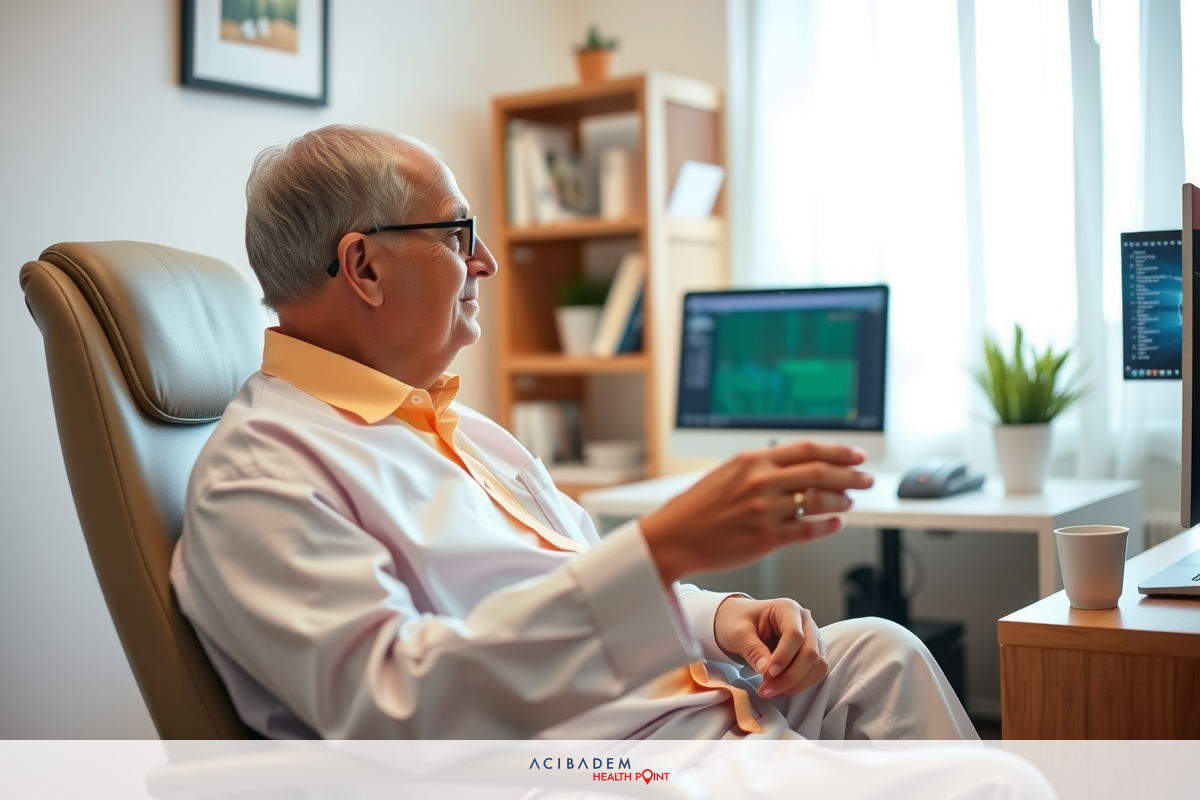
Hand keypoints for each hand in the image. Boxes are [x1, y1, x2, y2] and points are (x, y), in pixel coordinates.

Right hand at [639, 441, 872, 583]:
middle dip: (851, 474)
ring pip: (818, 502)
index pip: (808, 449)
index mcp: (752, 460)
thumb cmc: (697, 507)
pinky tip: (836, 523)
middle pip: (821, 472)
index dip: (839, 451)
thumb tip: (798, 464)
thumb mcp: (727, 473)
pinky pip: (807, 530)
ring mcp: (764, 510)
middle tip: (867, 478)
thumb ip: (761, 466)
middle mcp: (760, 481)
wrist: (673, 537)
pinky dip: (827, 526)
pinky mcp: (765, 539)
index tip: (858, 455)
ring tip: (850, 502)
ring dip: (841, 500)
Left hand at [713, 596, 827, 697]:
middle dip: (790, 676)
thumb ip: (752, 649)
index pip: (795, 635)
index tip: (765, 674)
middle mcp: (805, 621)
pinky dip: (799, 684)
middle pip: (810, 652)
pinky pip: (815, 672)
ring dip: (796, 683)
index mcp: (787, 608)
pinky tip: (779, 688)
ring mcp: (811, 637)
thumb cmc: (736, 621)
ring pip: (817, 665)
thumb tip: (766, 670)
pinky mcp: (811, 652)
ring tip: (770, 690)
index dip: (783, 658)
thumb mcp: (737, 632)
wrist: (737, 622)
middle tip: (765, 690)